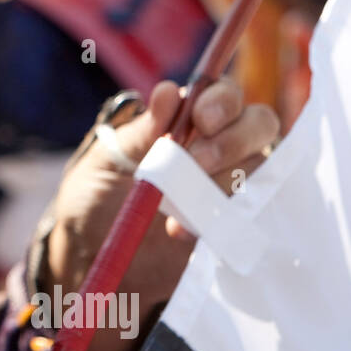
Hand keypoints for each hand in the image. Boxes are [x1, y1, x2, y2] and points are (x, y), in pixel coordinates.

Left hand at [43, 78, 278, 350]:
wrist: (91, 259)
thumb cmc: (92, 200)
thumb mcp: (106, 162)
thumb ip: (140, 132)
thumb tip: (169, 91)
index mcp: (184, 121)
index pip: (223, 95)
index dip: (221, 101)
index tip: (200, 120)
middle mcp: (217, 147)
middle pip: (259, 124)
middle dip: (233, 138)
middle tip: (195, 161)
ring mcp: (230, 187)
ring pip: (259, 166)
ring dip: (224, 181)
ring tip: (175, 205)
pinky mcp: (231, 225)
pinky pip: (250, 214)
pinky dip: (220, 218)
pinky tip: (180, 231)